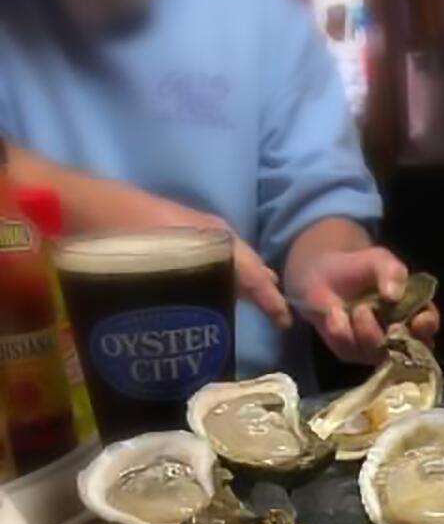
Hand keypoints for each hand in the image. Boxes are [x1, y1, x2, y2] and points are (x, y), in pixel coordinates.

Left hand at [7, 144, 291, 326]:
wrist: (78, 205)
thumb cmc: (120, 227)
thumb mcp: (169, 253)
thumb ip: (211, 267)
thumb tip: (248, 291)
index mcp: (213, 234)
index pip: (252, 268)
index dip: (269, 295)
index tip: (285, 319)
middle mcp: (206, 234)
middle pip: (243, 263)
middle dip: (261, 288)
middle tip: (278, 316)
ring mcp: (187, 235)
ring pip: (227, 262)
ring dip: (242, 283)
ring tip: (258, 304)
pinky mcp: (169, 241)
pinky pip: (208, 262)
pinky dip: (220, 278)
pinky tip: (217, 292)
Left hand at [291, 247, 439, 365]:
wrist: (324, 274)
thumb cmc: (361, 267)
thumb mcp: (380, 261)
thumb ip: (392, 272)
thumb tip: (394, 294)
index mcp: (414, 312)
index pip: (428, 325)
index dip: (427, 326)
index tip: (418, 321)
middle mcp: (398, 334)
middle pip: (405, 348)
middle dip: (392, 335)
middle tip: (372, 312)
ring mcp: (375, 347)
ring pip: (376, 351)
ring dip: (364, 329)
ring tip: (356, 307)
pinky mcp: (351, 352)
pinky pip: (349, 350)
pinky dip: (340, 331)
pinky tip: (334, 313)